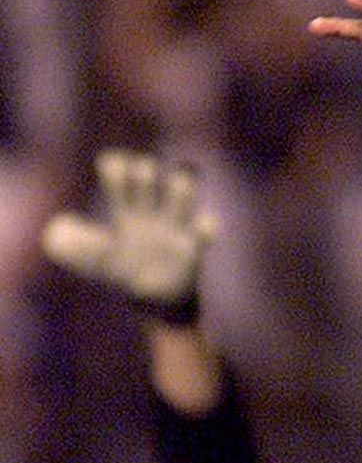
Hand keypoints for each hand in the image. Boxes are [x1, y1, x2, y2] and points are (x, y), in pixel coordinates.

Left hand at [42, 150, 214, 312]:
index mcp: (127, 210)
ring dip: (181, 186)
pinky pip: (204, 234)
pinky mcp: (192, 249)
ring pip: (182, 197)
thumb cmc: (125, 270)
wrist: (156, 300)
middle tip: (141, 170)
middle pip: (151, 180)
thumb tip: (54, 228)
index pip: (121, 178)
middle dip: (145, 172)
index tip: (110, 163)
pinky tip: (205, 223)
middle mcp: (151, 212)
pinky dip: (206, 227)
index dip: (116, 167)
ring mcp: (174, 228)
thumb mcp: (96, 259)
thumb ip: (78, 245)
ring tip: (180, 179)